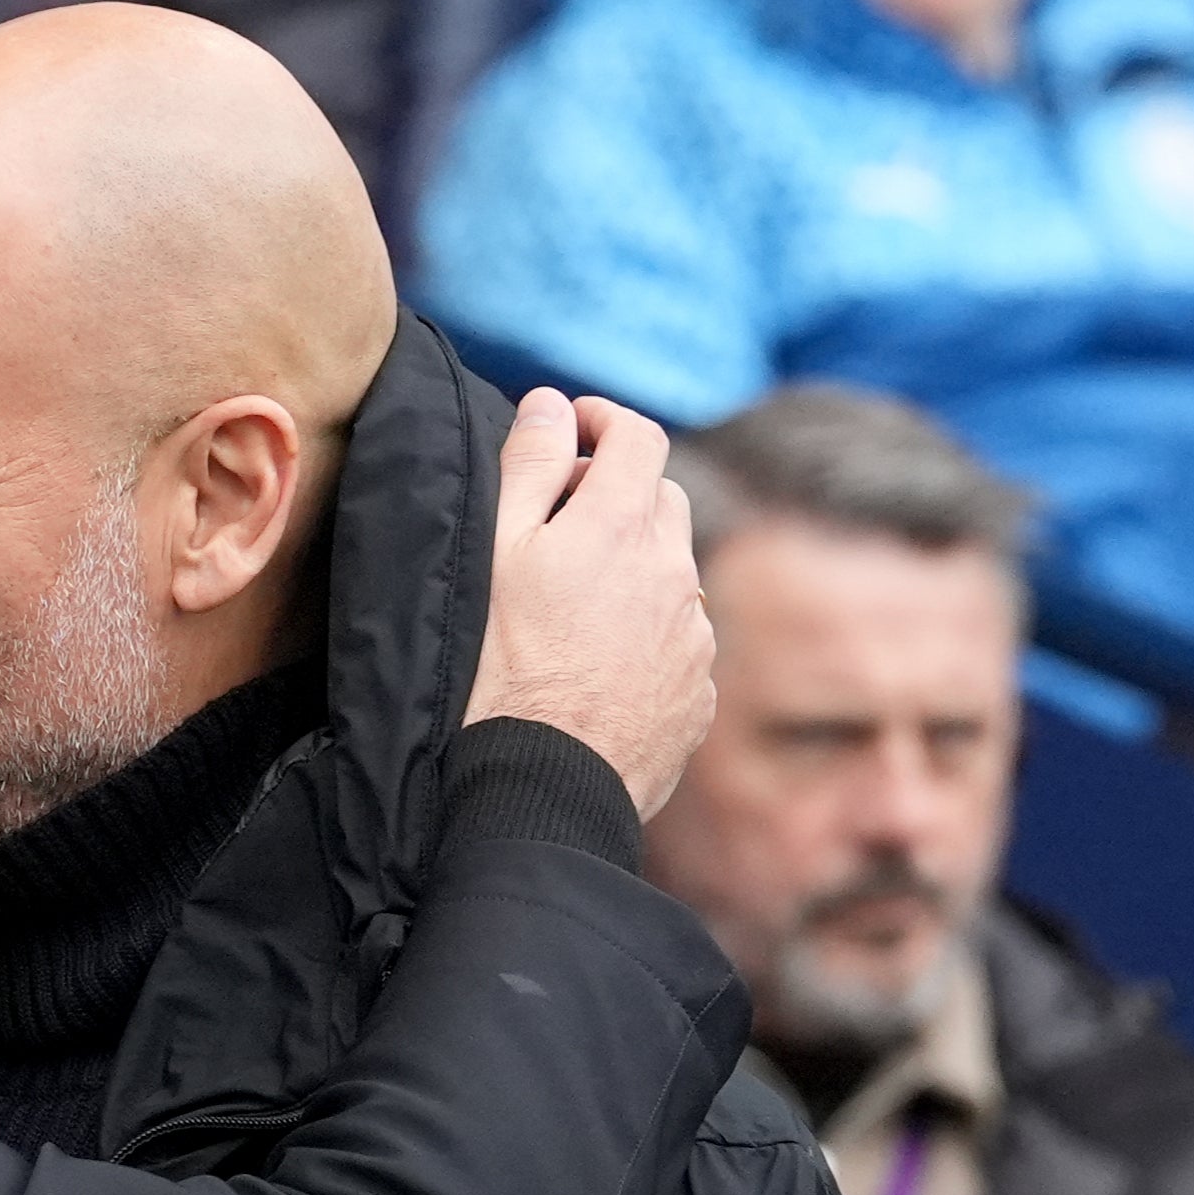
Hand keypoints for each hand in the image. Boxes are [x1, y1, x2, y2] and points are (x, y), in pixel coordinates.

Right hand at [465, 388, 714, 818]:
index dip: (602, 419)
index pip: (637, 435)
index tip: (570, 429)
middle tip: (558, 522)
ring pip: (671, 574)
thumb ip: (529, 467)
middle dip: (617, 494)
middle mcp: (673, 573)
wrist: (542, 789)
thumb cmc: (500, 672)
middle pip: (661, 500)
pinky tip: (597, 666)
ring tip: (572, 609)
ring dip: (632, 569)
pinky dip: (646, 633)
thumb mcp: (494, 556)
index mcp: (621, 526)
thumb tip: (551, 404)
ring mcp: (693, 637)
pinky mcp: (699, 694)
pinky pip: (678, 640)